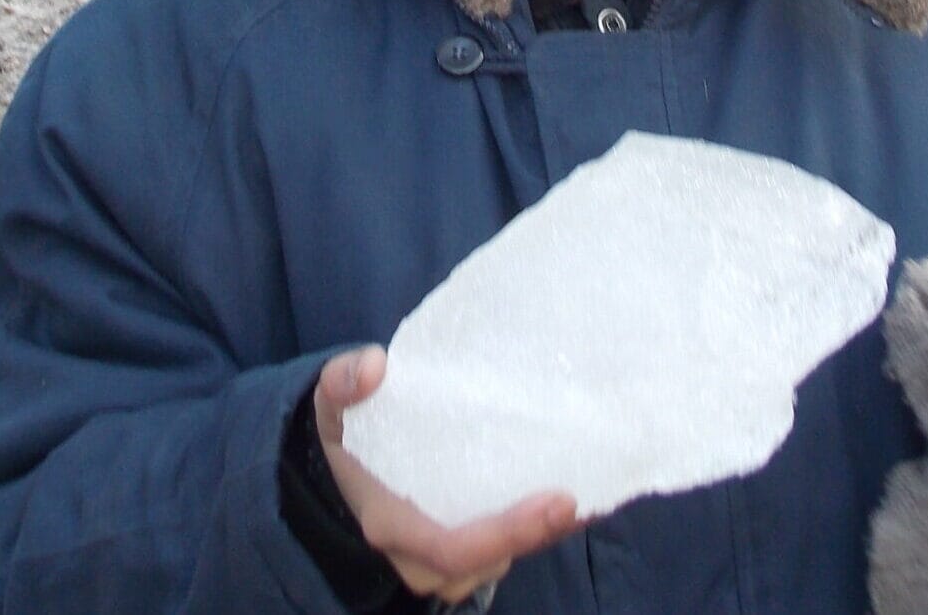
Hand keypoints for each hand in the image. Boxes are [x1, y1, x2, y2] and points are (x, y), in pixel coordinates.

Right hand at [315, 346, 583, 605]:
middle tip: (589, 493)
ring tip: (594, 490)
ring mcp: (439, 558)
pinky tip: (579, 492)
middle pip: (489, 559)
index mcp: (390, 523)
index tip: (558, 500)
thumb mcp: (333, 403)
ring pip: (500, 558)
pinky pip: (504, 548)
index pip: (453, 548)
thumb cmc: (344, 431)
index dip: (508, 533)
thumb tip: (373, 368)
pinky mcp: (460, 546)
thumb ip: (344, 381)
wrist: (334, 466)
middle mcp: (417, 555)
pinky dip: (539, 526)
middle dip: (540, 534)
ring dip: (546, 532)